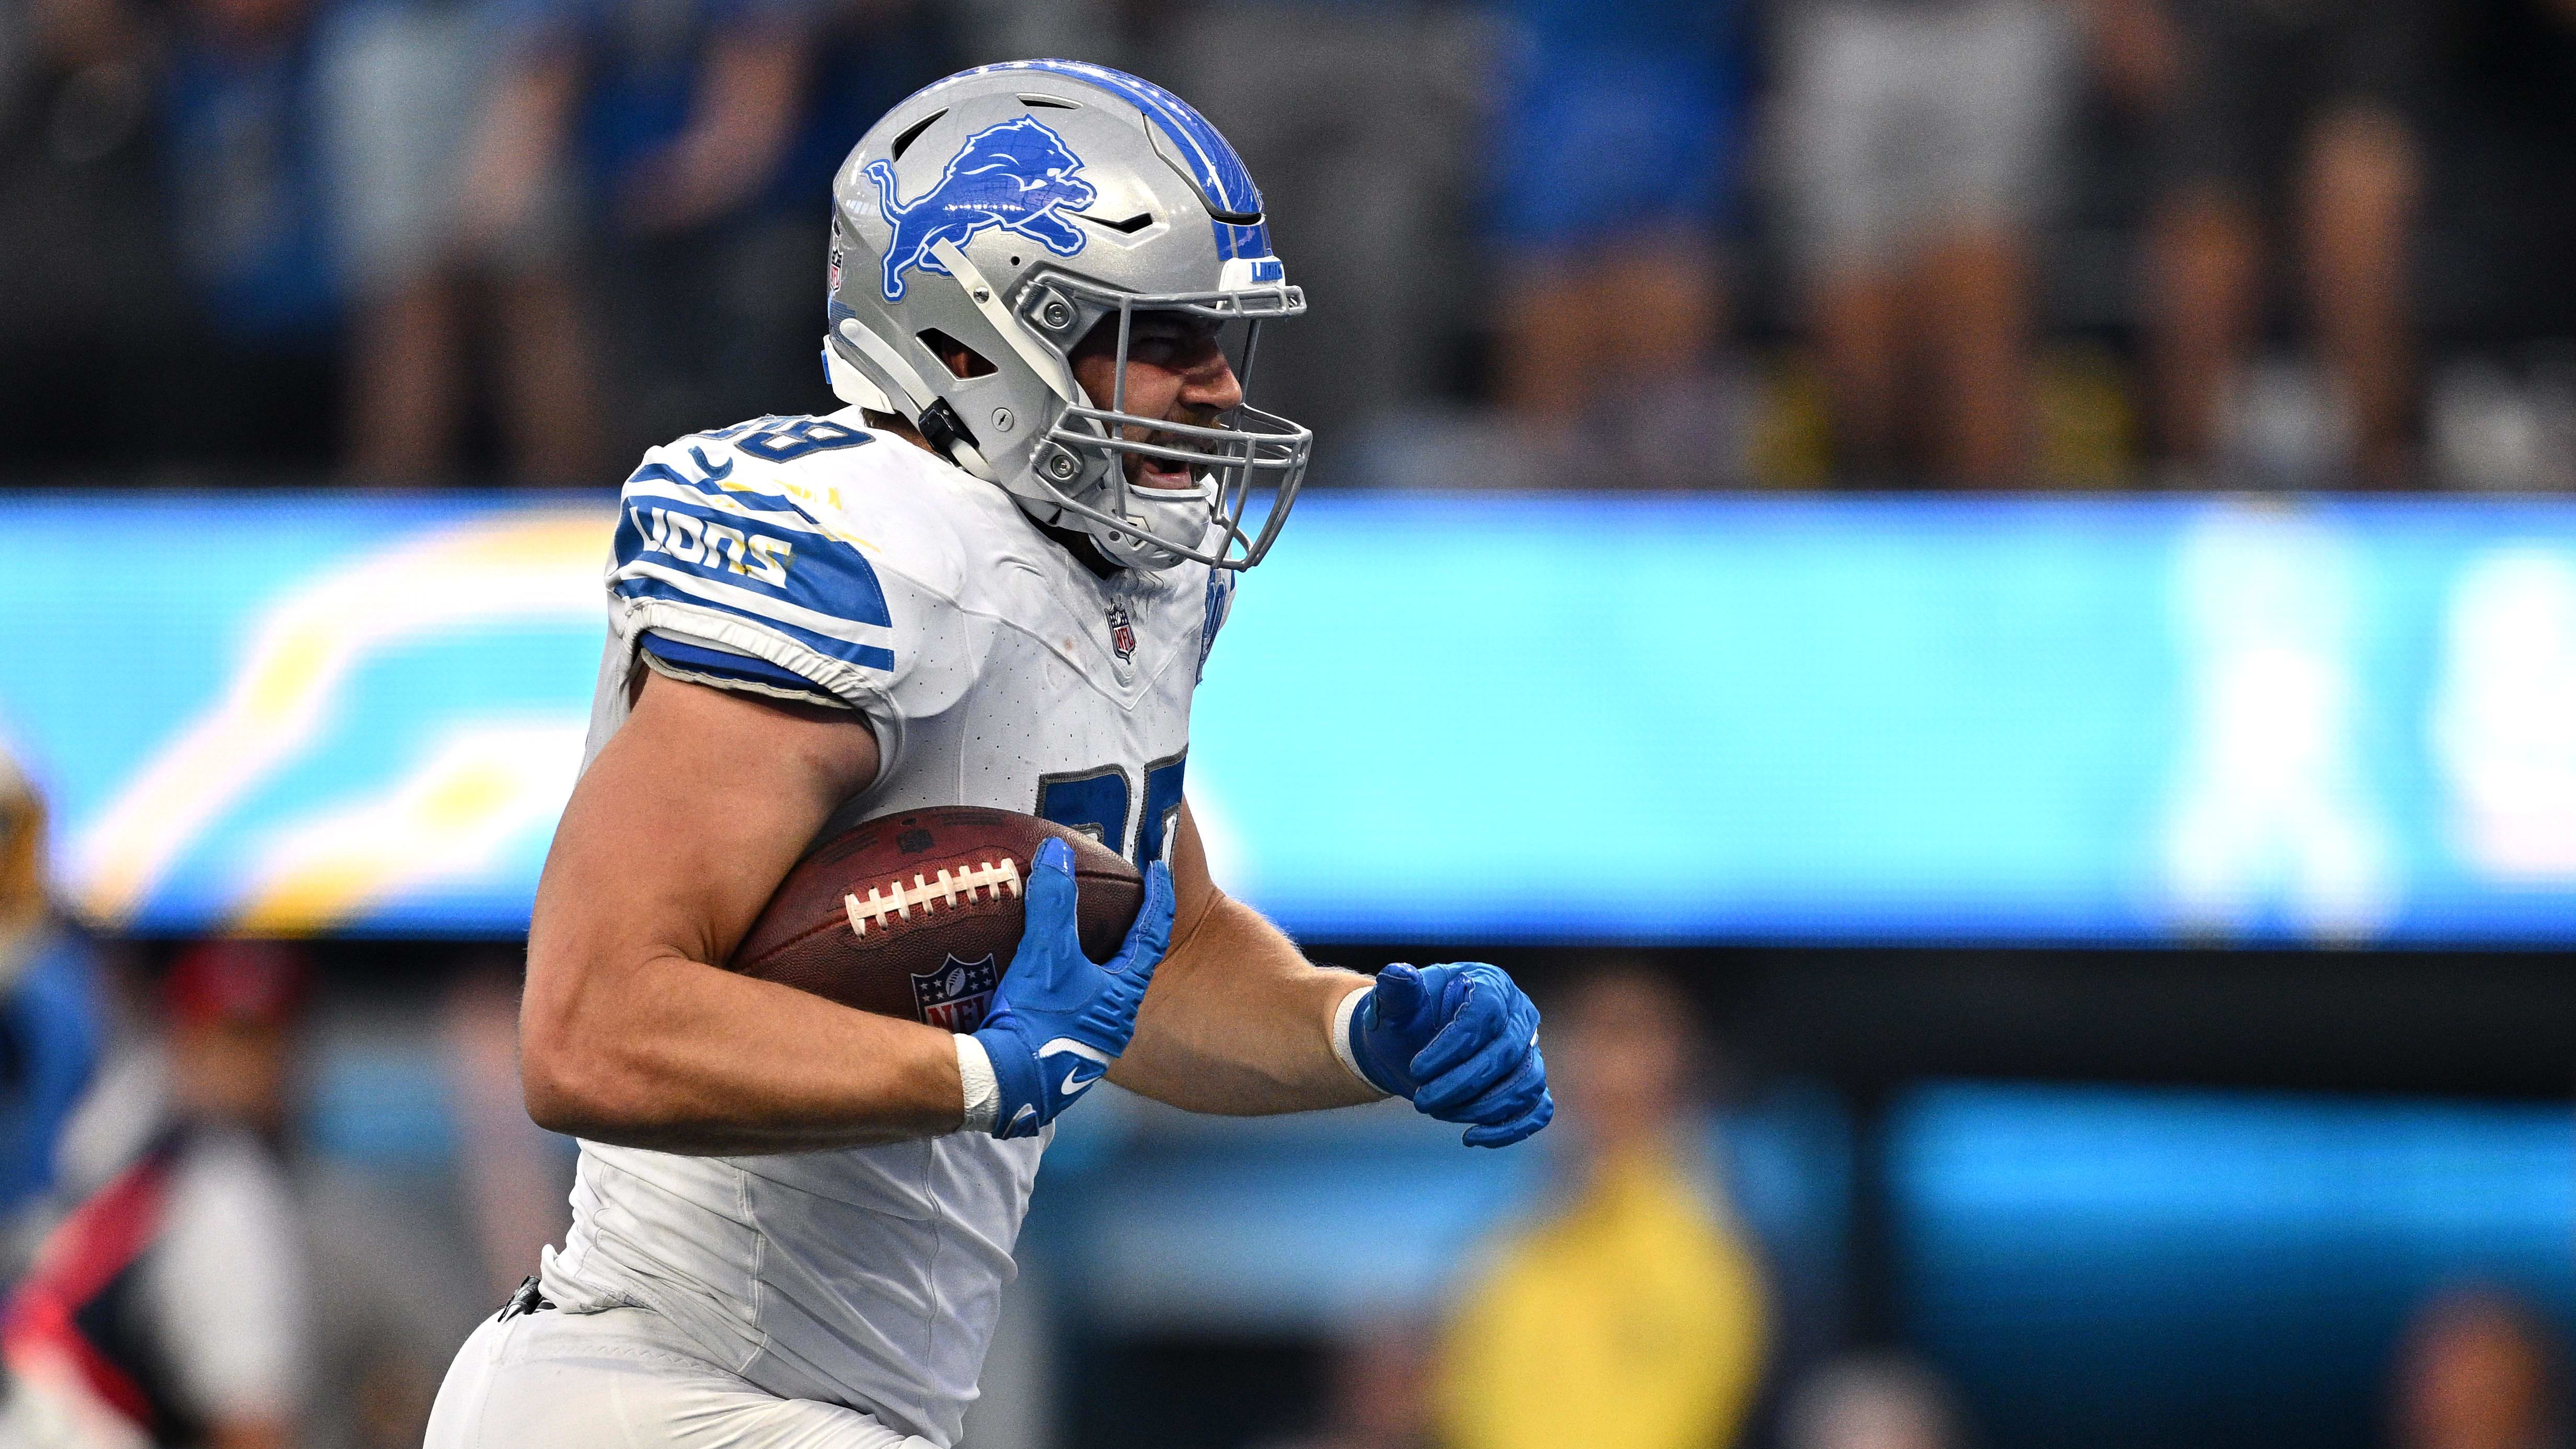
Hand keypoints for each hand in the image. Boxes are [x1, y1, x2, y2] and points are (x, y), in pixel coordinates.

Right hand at [973, 838, 1172, 1138]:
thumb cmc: (1034, 1021)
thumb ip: (1054, 901)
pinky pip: (1072, 1021)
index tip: (1159, 870)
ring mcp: (1092, 1048)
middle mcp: (1116, 1025)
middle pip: (1129, 970)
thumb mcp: (1045, 955)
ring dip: (1090, 973)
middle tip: (1113, 910)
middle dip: (1123, 939)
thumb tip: (1058, 851)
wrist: (1003, 1085)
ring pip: (1099, 999)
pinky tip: (1043, 993)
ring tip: (1072, 949)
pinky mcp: (1064, 1063)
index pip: (1153, 935)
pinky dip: (1065, 999)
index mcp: (1123, 995)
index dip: (1158, 899)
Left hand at [1347, 963, 1551, 1147]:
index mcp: (1490, 983)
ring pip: (1526, 1083)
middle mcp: (1519, 1014)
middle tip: (1421, 1101)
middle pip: (1506, 1054)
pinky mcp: (1530, 1083)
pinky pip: (1538, 1109)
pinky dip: (1510, 1129)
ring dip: (1482, 1108)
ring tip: (1438, 1113)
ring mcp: (1530, 1051)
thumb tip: (1397, 974)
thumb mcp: (1395, 1004)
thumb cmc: (1405, 1021)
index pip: (1484, 1015)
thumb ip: (1396, 990)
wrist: (1411, 1047)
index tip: (1417, 1069)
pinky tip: (1471, 1138)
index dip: (1453, 1046)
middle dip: (1462, 1084)